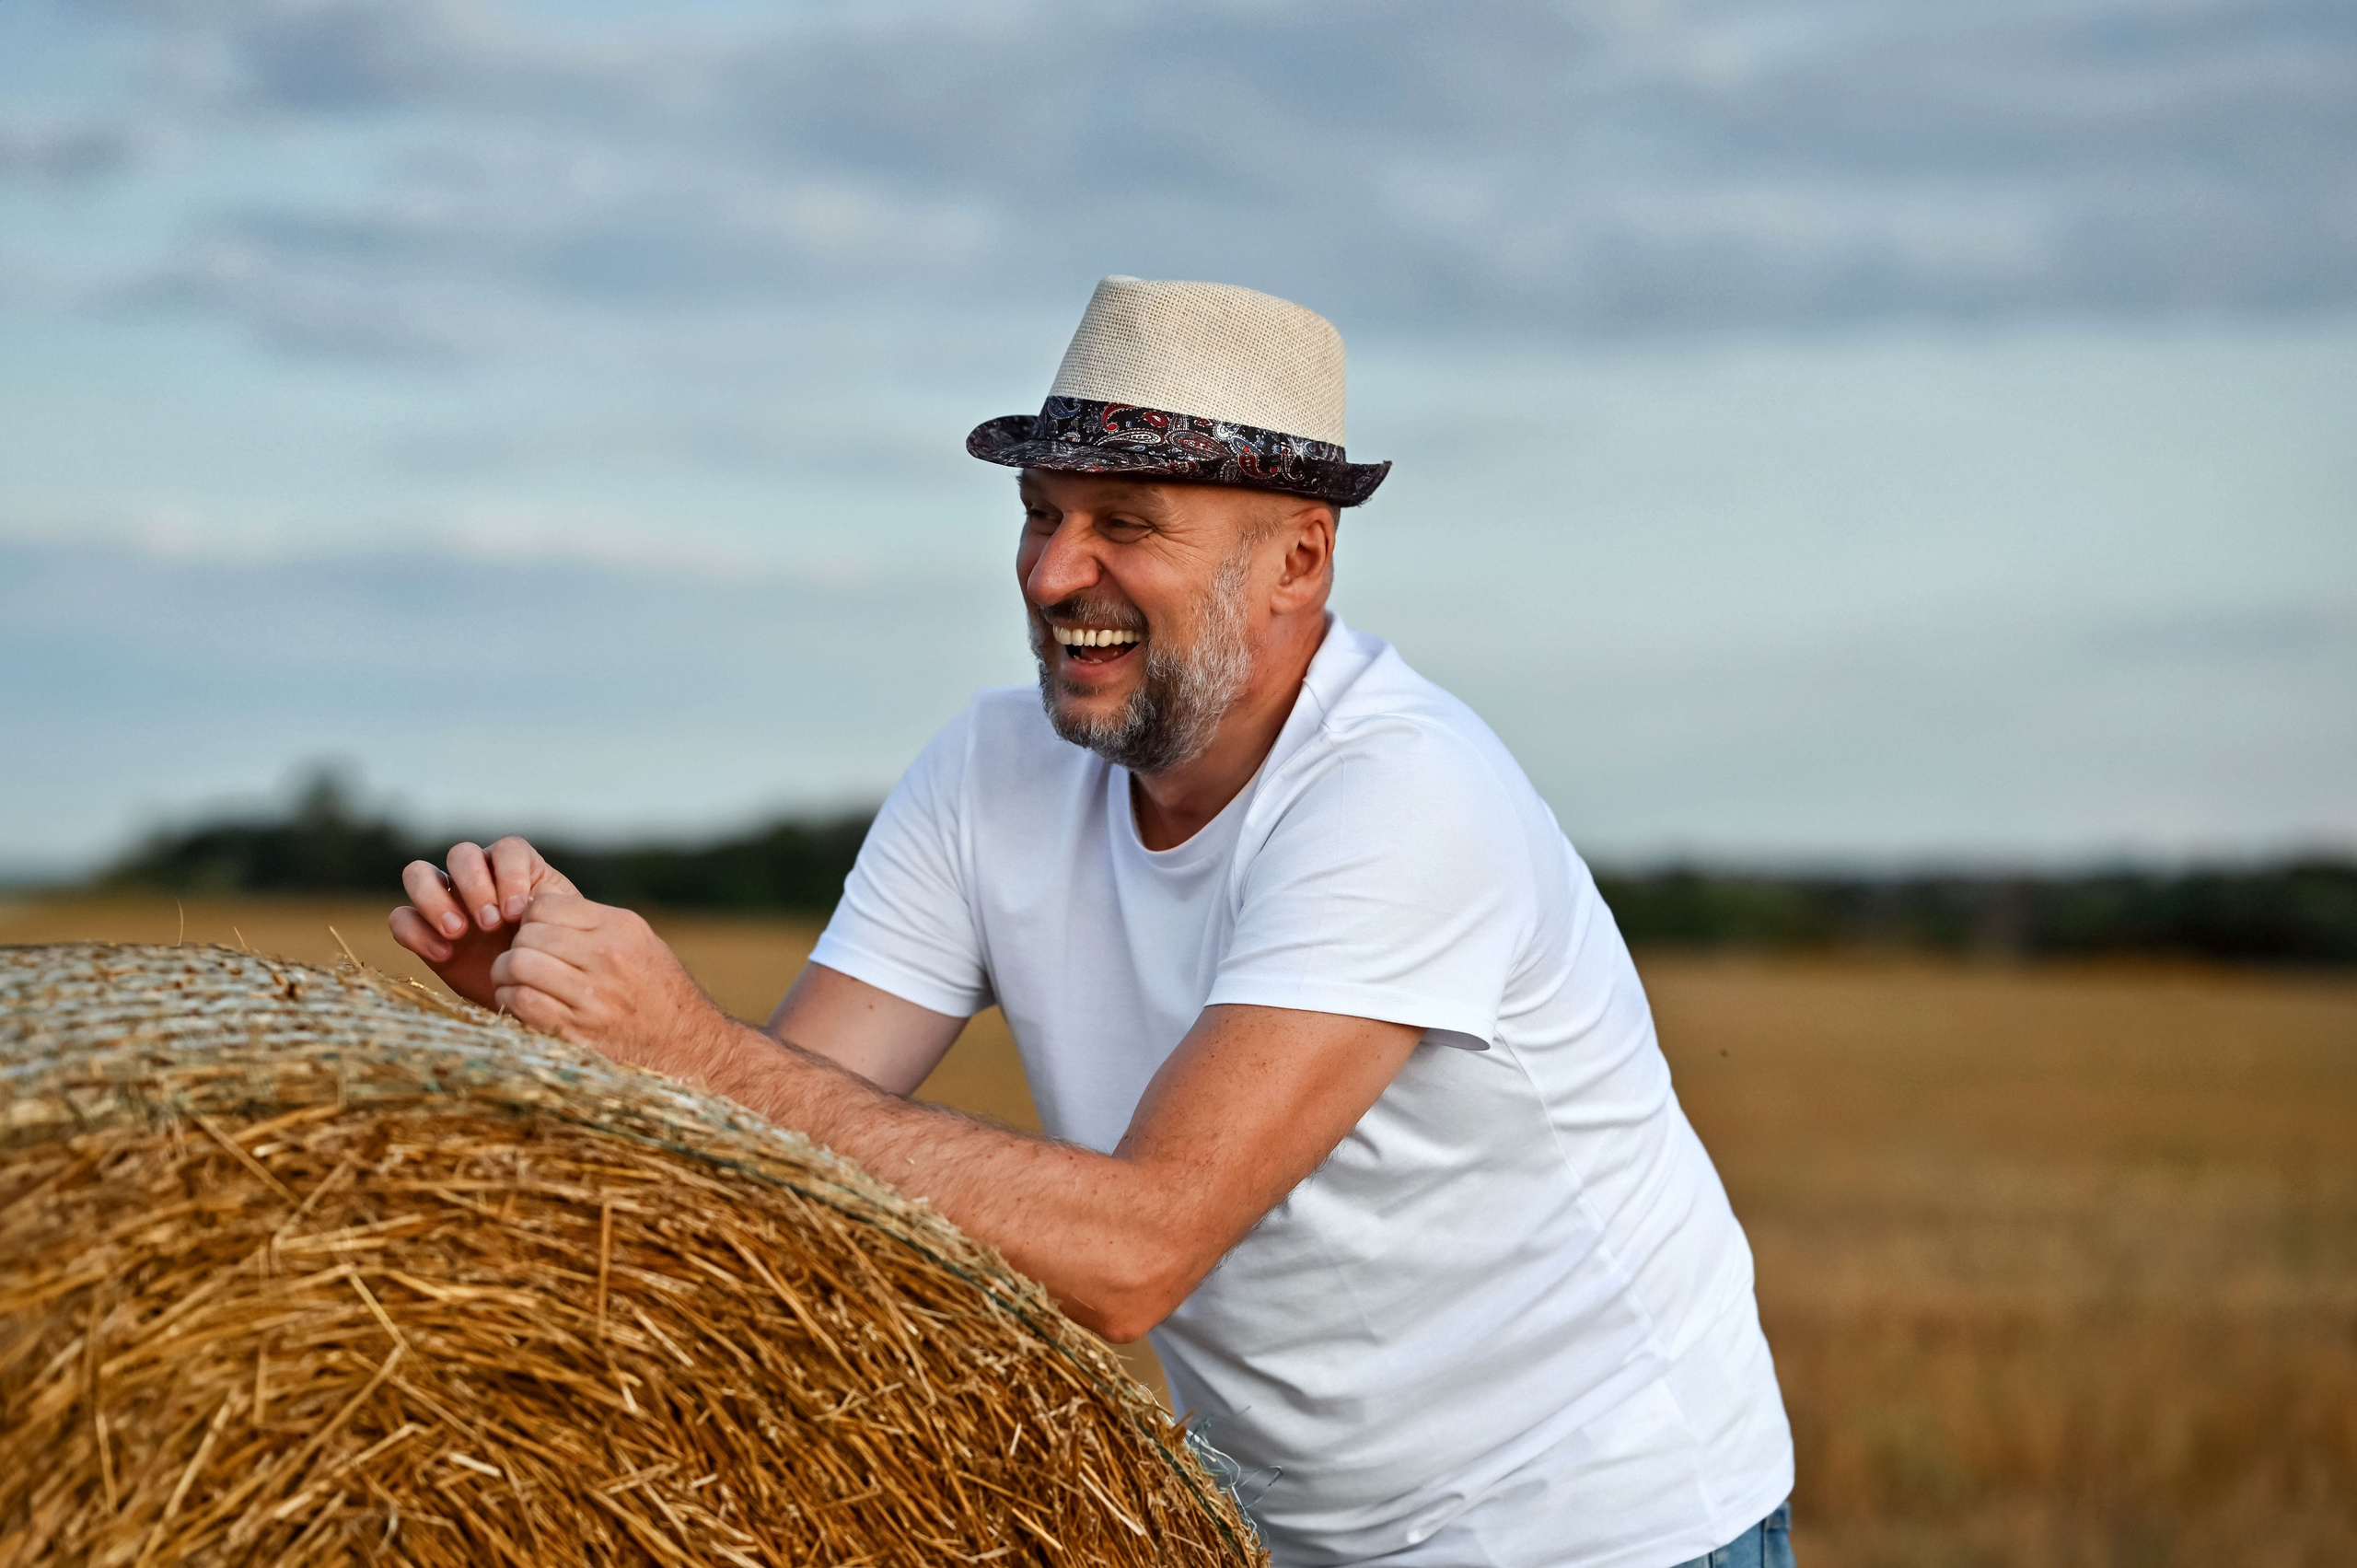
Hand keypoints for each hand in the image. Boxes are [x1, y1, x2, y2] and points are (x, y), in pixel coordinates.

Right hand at [388, 837, 578, 1008]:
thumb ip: (552, 910)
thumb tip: (537, 897)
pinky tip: (443, 954)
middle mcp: (479, 878)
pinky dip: (416, 931)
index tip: (517, 912)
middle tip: (490, 924)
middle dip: (474, 886)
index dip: (509, 875)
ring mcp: (447, 901)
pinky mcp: (423, 930)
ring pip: (419, 873)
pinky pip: (401, 917)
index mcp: (518, 870)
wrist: (533, 995)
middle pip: (461, 854)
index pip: (507, 850)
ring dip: (435, 900)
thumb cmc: (553, 958)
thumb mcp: (562, 933)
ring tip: (459, 933)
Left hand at [487, 893, 728, 1069]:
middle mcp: (607, 957)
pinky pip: (520, 1002)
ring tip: (514, 979)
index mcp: (621, 928)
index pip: (544, 905)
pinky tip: (519, 1000)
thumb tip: (536, 910)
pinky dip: (509, 999)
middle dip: (516, 946)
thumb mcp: (639, 941)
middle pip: (527, 935)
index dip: (531, 919)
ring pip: (517, 965)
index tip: (537, 935)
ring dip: (505, 973)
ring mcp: (591, 996)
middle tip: (522, 959)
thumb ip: (594, 923)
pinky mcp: (576, 1031)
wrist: (687, 1043)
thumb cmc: (658, 989)